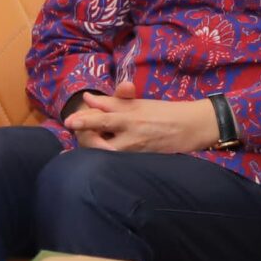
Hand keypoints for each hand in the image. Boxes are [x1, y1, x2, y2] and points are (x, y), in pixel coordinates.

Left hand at [66, 94, 220, 154]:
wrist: (190, 127)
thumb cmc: (162, 112)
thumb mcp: (137, 104)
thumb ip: (112, 102)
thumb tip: (88, 98)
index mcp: (129, 118)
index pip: (101, 120)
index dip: (83, 121)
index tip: (69, 122)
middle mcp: (130, 137)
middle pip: (97, 143)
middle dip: (84, 138)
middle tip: (78, 131)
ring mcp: (134, 152)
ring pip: (105, 154)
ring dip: (94, 147)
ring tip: (89, 140)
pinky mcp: (139, 162)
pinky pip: (117, 162)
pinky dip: (105, 158)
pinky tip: (97, 158)